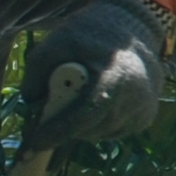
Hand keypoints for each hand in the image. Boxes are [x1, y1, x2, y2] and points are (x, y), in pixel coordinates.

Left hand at [29, 0, 171, 145]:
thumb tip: (30, 99)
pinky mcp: (145, 118)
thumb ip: (38, 67)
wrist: (135, 30)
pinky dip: (98, 123)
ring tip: (77, 100)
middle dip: (64, 128)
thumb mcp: (59, 40)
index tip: (33, 145)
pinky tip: (97, 103)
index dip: (57, 132)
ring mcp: (142, 111)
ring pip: (98, 134)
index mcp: (115, 77)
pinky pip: (112, 132)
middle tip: (46, 121)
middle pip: (88, 130)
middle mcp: (134, 99)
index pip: (83, 115)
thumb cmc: (94, 34)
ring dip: (81, 126)